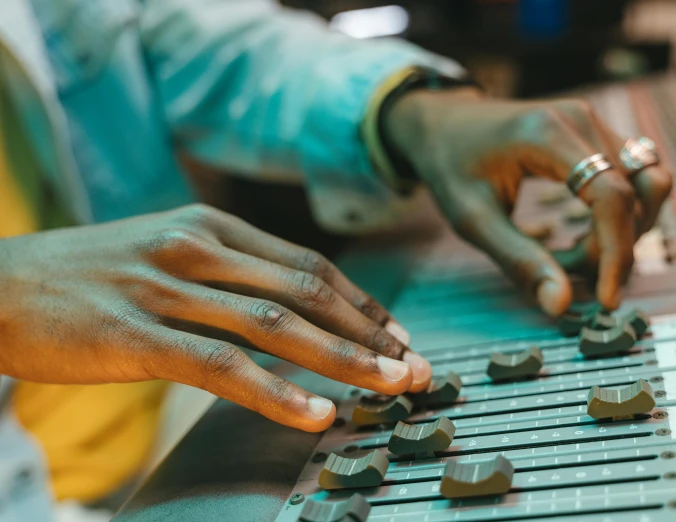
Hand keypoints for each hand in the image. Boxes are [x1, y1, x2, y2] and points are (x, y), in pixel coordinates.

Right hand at [0, 205, 431, 431]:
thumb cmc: (88, 276)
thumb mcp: (165, 253)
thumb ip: (225, 274)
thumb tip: (287, 309)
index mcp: (211, 227)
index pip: (309, 265)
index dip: (362, 303)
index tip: (398, 335)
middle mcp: (198, 248)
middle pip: (308, 291)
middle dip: (371, 333)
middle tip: (416, 368)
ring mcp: (167, 289)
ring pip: (277, 325)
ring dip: (342, 359)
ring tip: (390, 388)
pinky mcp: (137, 334)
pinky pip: (221, 366)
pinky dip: (274, 392)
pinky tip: (313, 413)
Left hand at [386, 88, 672, 314]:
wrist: (442, 123)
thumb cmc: (450, 165)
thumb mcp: (472, 219)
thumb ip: (517, 260)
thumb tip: (560, 304)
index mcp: (548, 133)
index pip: (612, 195)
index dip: (616, 253)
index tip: (606, 299)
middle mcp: (580, 120)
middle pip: (638, 192)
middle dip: (615, 246)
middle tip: (566, 269)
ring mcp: (592, 123)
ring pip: (646, 186)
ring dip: (622, 232)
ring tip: (571, 252)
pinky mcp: (596, 135)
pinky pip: (632, 180)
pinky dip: (618, 217)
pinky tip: (581, 235)